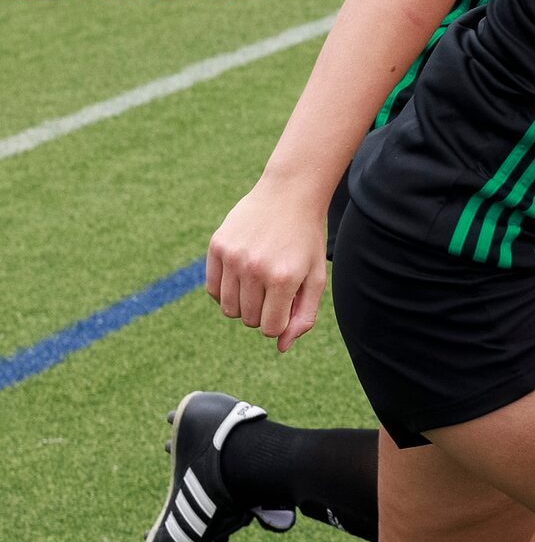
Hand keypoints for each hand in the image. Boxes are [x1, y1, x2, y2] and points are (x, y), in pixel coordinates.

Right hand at [206, 182, 329, 352]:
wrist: (289, 194)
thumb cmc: (306, 240)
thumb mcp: (315, 277)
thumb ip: (303, 316)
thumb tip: (281, 347)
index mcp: (283, 279)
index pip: (270, 329)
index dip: (279, 324)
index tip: (286, 306)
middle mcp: (254, 269)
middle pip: (249, 320)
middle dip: (264, 312)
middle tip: (275, 289)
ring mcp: (232, 257)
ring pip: (228, 308)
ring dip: (243, 304)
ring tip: (260, 283)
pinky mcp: (216, 246)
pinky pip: (212, 290)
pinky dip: (225, 291)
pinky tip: (242, 275)